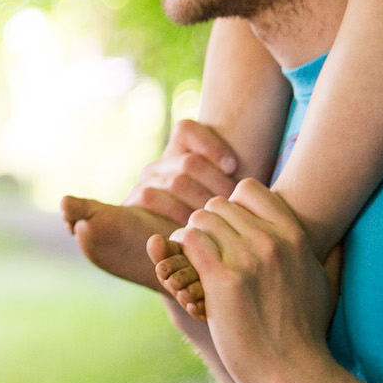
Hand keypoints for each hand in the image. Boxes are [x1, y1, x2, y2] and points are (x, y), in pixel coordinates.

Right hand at [124, 118, 240, 224]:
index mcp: (177, 155)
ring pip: (177, 181)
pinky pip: (156, 198)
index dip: (210, 144)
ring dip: (201, 201)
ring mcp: (145, 182)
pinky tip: (195, 227)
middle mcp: (159, 165)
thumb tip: (249, 177)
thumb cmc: (208, 225)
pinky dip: (179, 213)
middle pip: (190, 162)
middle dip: (216, 182)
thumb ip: (231, 181)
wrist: (172, 253)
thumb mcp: (221, 199)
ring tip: (219, 218)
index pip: (186, 129)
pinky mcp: (134, 200)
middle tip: (232, 203)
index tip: (232, 167)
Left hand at [171, 179, 339, 382]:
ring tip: (194, 260)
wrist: (293, 372)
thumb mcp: (326, 285)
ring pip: (200, 219)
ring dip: (191, 238)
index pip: (248, 189)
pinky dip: (180, 250)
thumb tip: (342, 238)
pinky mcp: (223, 279)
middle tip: (207, 251)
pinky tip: (186, 269)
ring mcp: (247, 258)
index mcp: (294, 235)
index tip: (231, 232)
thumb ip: (330, 256)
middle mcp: (271, 240)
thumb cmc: (306, 332)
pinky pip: (189, 240)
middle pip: (218, 205)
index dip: (233, 206)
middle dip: (208, 225)